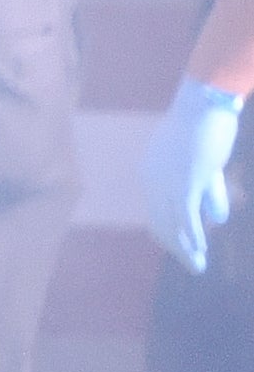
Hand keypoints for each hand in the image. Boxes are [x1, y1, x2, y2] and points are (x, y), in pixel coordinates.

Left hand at [146, 79, 243, 274]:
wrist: (203, 104)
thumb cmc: (206, 127)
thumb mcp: (206, 165)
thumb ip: (210, 192)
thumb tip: (218, 217)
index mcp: (152, 174)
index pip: (157, 212)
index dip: (171, 234)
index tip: (183, 250)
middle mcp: (154, 181)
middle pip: (162, 223)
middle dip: (177, 248)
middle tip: (193, 265)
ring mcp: (168, 183)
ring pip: (173, 224)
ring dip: (185, 248)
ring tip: (197, 266)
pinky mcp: (186, 182)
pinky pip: (186, 216)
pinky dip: (193, 236)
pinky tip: (199, 250)